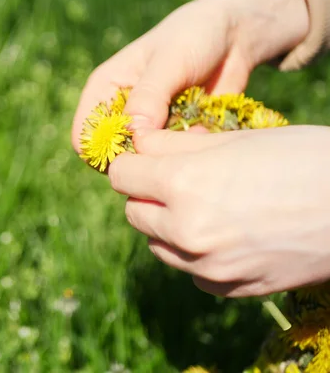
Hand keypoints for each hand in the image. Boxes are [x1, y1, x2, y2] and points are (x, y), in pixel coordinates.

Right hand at [71, 0, 308, 152]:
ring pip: (144, 161)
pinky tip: (205, 129)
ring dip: (167, 155)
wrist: (233, 36)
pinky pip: (172, 158)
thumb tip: (134, 135)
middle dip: (139, 158)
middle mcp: (120, 113)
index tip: (137, 148)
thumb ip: (150, 96)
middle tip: (170, 144)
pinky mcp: (172, 137)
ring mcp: (146, 128)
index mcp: (104, 90)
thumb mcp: (170, 60)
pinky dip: (188, 152)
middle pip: (113, 156)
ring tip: (193, 129)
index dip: (104, 150)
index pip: (85, 136)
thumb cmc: (194, 36)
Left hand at [108, 126, 329, 296]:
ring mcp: (208, 266)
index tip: (147, 158)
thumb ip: (176, 144)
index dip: (133, 162)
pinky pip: (189, 270)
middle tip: (178, 179)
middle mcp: (187, 232)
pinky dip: (195, 254)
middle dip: (147, 194)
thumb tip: (141, 146)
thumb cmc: (304, 159)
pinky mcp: (229, 288)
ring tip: (207, 205)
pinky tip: (227, 234)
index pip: (122, 176)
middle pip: (134, 212)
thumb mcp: (237, 138)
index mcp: (184, 185)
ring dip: (168, 225)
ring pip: (158, 244)